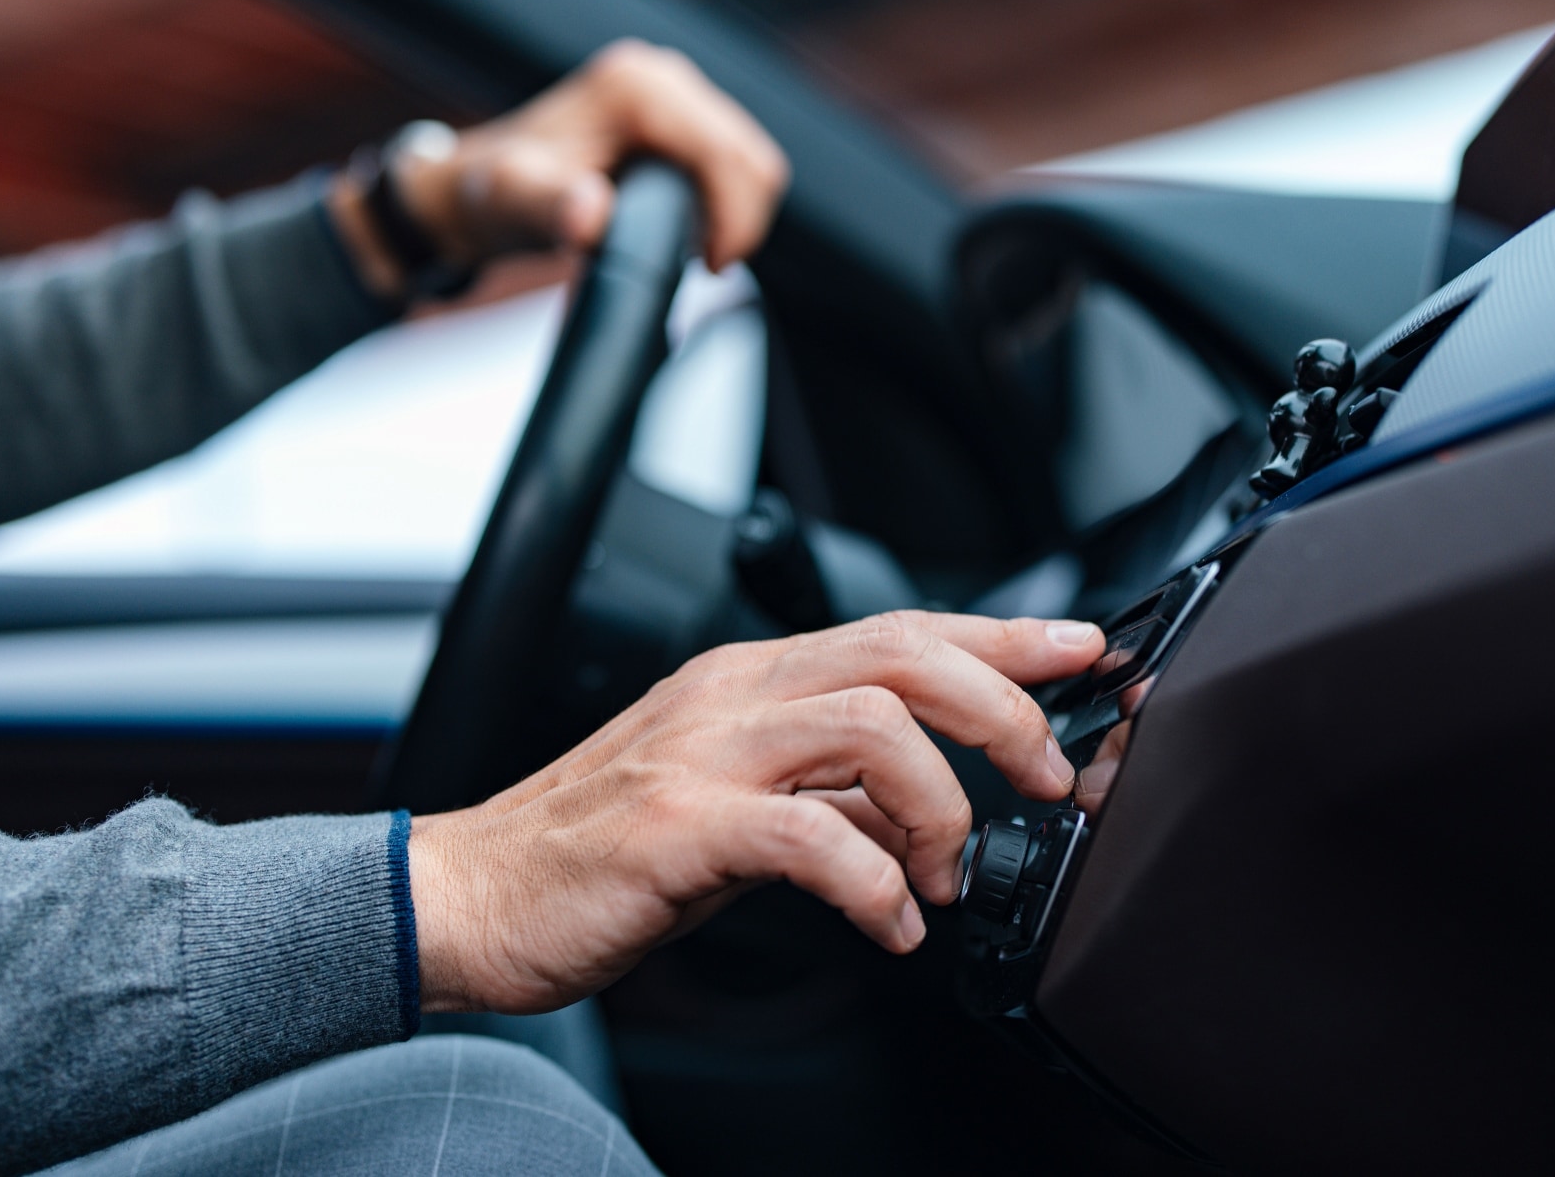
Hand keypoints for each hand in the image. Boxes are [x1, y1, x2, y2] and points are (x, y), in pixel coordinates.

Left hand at [332, 39, 788, 297]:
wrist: (475, 188)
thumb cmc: (494, 195)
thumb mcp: (515, 205)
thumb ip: (553, 209)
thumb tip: (591, 215)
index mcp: (636, 87)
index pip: (728, 153)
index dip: (735, 219)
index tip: (709, 266)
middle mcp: (660, 78)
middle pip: (751, 155)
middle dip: (739, 219)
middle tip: (700, 266)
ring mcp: (672, 94)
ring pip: (750, 160)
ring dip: (735, 215)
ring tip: (692, 252)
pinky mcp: (678, 119)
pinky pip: (733, 163)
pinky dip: (726, 204)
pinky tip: (687, 230)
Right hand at [407, 611, 1104, 1014]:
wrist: (471, 894)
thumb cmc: (600, 851)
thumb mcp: (737, 807)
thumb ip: (829, 793)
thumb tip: (925, 806)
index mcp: (751, 680)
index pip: (902, 628)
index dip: (1004, 635)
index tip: (1083, 649)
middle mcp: (733, 695)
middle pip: (906, 653)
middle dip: (1005, 706)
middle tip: (1051, 774)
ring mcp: (703, 752)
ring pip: (874, 723)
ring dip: (944, 802)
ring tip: (949, 872)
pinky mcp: (678, 824)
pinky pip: (813, 836)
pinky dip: (875, 883)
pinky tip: (890, 925)